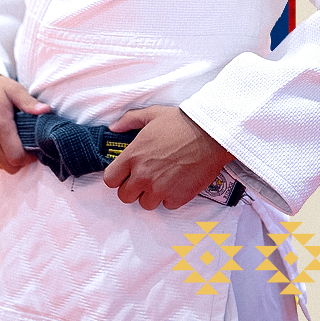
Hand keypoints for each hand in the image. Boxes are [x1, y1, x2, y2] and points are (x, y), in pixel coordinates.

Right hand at [0, 73, 48, 172]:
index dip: (29, 158)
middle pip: (9, 166)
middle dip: (19, 160)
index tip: (32, 149)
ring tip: (8, 141)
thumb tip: (46, 111)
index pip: (17, 158)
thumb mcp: (13, 89)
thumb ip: (29, 102)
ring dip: (6, 158)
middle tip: (22, 147)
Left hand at [102, 104, 235, 209]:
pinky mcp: (179, 197)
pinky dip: (170, 198)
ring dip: (151, 196)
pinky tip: (176, 184)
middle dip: (132, 189)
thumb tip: (114, 128)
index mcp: (132, 156)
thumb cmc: (180, 123)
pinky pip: (168, 205)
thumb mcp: (150, 114)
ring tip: (160, 182)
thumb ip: (128, 121)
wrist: (210, 135)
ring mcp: (160, 188)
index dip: (116, 178)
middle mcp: (143, 175)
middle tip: (143, 180)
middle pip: (125, 196)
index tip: (124, 174)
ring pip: (146, 204)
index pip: (110, 180)